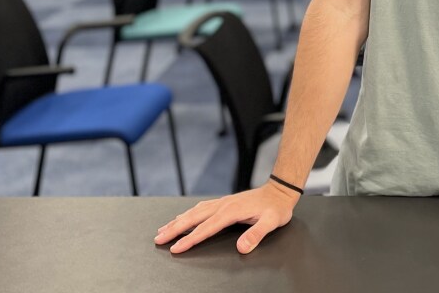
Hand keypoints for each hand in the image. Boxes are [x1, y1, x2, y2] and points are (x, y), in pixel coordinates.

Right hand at [154, 182, 299, 253]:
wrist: (280, 190)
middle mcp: (223, 205)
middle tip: (158, 239)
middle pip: (193, 218)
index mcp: (231, 212)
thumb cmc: (276, 208)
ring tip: (162, 230)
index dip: (190, 239)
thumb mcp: (272, 222)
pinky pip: (200, 208)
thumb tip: (242, 247)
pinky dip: (187, 214)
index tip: (176, 248)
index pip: (206, 229)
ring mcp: (222, 203)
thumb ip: (256, 235)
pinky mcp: (224, 202)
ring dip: (177, 221)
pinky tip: (182, 217)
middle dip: (174, 229)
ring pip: (194, 212)